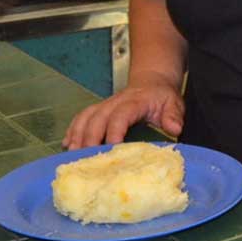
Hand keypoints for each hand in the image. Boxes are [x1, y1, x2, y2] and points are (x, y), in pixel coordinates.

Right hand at [63, 82, 183, 146]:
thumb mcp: (174, 103)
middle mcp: (115, 103)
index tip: (112, 146)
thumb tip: (174, 127)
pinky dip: (72, 131)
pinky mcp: (98, 110)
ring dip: (77, 135)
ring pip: (85, 117)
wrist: (152, 82)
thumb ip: (174, 115)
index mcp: (134, 102)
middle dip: (90, 138)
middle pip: (97, 118)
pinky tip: (67, 145)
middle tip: (86, 159)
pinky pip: (81, 118)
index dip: (115, 129)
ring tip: (72, 155)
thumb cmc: (162, 97)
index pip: (121, 115)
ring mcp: (104, 106)